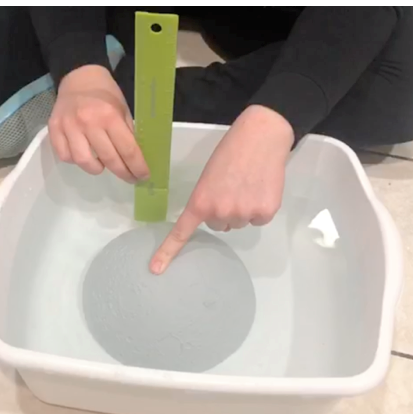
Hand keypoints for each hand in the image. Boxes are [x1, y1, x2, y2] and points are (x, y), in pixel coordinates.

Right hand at [48, 64, 149, 183]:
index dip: (137, 166)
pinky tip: (84, 154)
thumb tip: (134, 157)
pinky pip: (65, 156)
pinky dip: (76, 161)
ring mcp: (69, 127)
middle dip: (122, 172)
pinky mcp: (54, 130)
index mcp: (109, 115)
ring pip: (83, 161)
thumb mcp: (122, 109)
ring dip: (96, 168)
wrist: (79, 78)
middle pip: (108, 158)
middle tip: (129, 177)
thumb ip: (126, 132)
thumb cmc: (105, 93)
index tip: (143, 176)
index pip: (127, 149)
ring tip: (102, 165)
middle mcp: (88, 122)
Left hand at [149, 104, 292, 272]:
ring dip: (243, 209)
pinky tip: (261, 188)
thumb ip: (206, 200)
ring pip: (239, 222)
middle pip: (218, 225)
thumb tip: (214, 216)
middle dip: (224, 209)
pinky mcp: (265, 212)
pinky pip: (258, 220)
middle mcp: (220, 212)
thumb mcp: (208, 177)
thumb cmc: (230, 153)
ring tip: (247, 184)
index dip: (167, 252)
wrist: (261, 138)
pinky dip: (260, 208)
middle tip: (232, 187)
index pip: (181, 232)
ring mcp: (243, 214)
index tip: (155, 269)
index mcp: (200, 202)